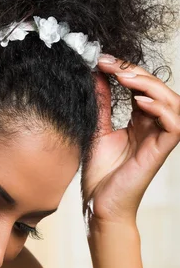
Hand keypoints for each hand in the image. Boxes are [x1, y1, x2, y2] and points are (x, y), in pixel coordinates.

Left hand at [81, 56, 179, 226]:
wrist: (98, 206)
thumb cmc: (99, 176)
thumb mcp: (97, 132)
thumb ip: (101, 105)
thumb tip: (96, 75)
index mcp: (139, 122)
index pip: (142, 87)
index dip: (125, 70)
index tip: (101, 60)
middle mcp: (152, 128)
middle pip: (158, 89)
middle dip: (135, 71)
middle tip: (110, 64)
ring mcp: (158, 139)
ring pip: (172, 101)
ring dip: (150, 85)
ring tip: (125, 79)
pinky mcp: (160, 152)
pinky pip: (174, 124)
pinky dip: (160, 109)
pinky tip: (138, 103)